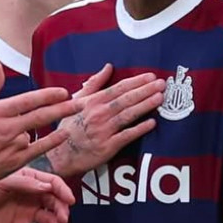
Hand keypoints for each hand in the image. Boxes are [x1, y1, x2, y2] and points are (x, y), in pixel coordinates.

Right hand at [0, 62, 78, 183]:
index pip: (27, 101)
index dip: (47, 96)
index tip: (63, 91)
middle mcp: (5, 128)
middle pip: (40, 116)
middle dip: (63, 109)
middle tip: (80, 104)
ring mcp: (11, 146)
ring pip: (37, 132)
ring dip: (51, 125)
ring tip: (71, 116)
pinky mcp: (14, 161)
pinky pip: (38, 149)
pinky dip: (52, 141)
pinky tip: (63, 134)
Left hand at [0, 168, 75, 222]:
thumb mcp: (2, 182)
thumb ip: (25, 184)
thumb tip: (48, 187)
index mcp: (28, 180)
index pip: (52, 183)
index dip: (62, 191)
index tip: (70, 201)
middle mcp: (30, 196)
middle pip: (53, 202)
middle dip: (61, 209)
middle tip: (63, 219)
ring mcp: (25, 213)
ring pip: (47, 218)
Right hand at [47, 64, 164, 177]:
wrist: (60, 155)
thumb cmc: (70, 127)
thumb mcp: (77, 101)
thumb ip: (95, 83)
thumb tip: (108, 67)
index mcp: (92, 102)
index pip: (118, 88)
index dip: (136, 82)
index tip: (151, 76)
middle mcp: (98, 114)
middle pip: (126, 99)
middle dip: (145, 90)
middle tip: (162, 84)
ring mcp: (103, 130)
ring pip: (128, 115)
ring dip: (145, 105)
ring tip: (160, 98)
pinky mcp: (107, 147)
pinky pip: (126, 136)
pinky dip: (139, 129)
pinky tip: (152, 123)